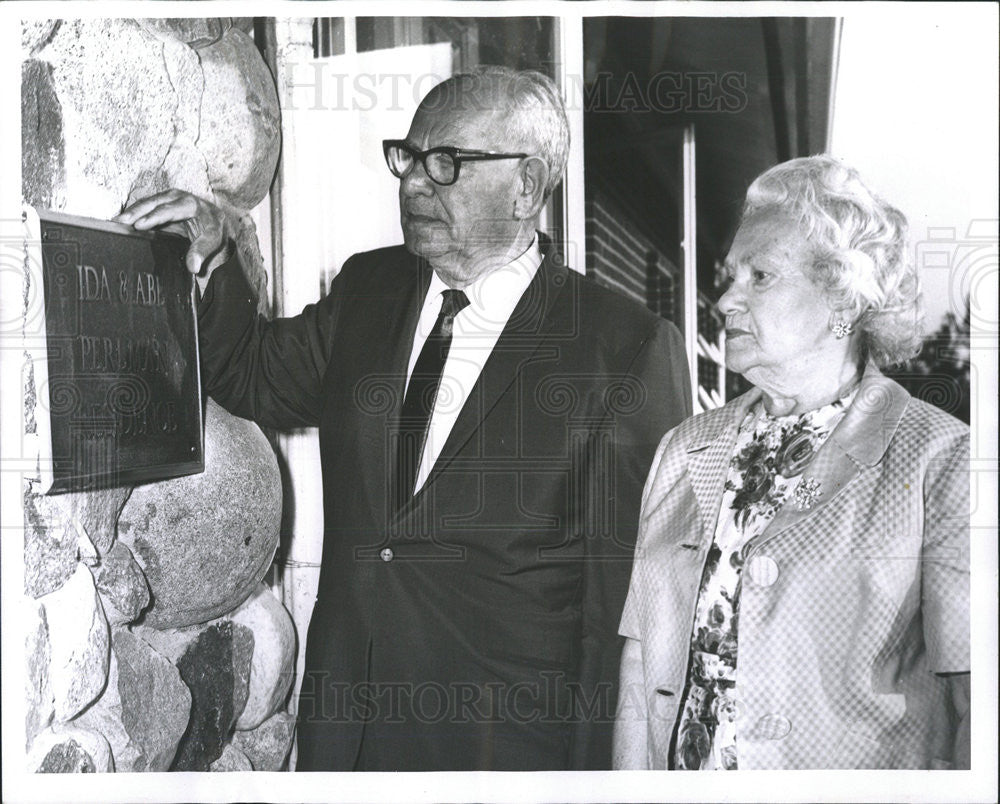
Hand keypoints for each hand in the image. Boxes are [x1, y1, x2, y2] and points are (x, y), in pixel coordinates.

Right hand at [114, 190, 232, 283]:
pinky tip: (120, 223)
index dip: (153, 218)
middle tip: (119, 222)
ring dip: (130, 212)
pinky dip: (132, 214)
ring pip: (146, 203)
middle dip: (136, 212)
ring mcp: (167, 198)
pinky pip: (144, 207)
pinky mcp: (160, 203)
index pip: (169, 210)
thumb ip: (202, 251)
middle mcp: (178, 197)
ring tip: (115, 223)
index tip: (139, 226)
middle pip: (154, 203)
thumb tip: (193, 267)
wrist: (214, 223)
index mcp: (192, 205)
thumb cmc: (213, 231)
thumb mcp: (213, 241)